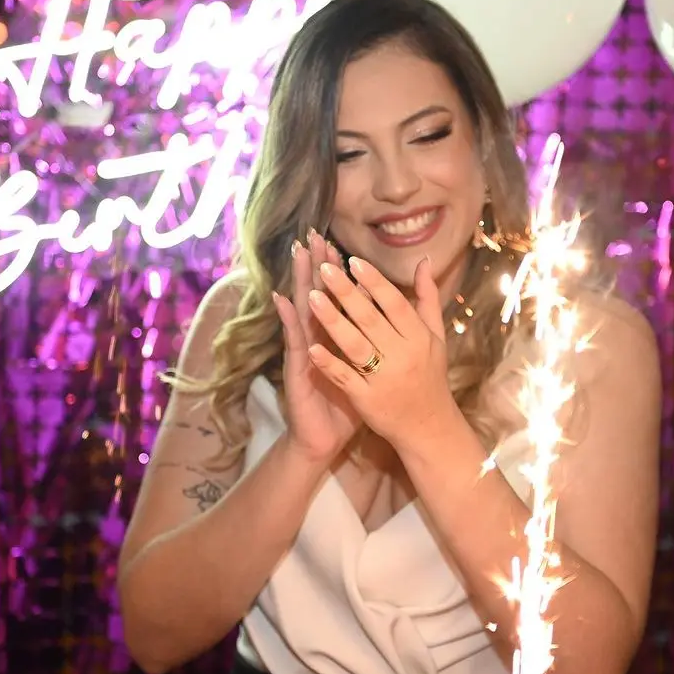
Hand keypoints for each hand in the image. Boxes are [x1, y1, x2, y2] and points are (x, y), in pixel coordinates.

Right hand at [271, 231, 361, 463]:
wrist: (323, 439)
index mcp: (337, 338)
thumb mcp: (365, 371)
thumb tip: (391, 323)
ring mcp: (304, 351)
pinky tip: (282, 299)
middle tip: (314, 234)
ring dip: (298, 281)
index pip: (338, 299)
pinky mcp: (296, 368)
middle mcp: (317, 339)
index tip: (339, 242)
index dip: (337, 272)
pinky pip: (293, 340)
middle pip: (317, 295)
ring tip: (297, 253)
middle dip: (317, 266)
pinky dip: (288, 319)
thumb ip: (374, 345)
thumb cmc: (346, 405)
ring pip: (302, 310)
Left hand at [305, 256, 455, 445]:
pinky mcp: (367, 400)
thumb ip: (427, 299)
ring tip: (312, 297)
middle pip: (371, 319)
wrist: (428, 427)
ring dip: (332, 321)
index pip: (395, 303)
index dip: (374, 281)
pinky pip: (346, 378)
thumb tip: (424, 261)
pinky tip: (312, 347)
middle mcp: (403, 355)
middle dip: (346, 292)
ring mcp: (384, 379)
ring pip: (355, 345)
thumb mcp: (435, 337)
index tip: (353, 260)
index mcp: (419, 337)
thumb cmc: (430, 375)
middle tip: (324, 268)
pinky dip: (329, 363)